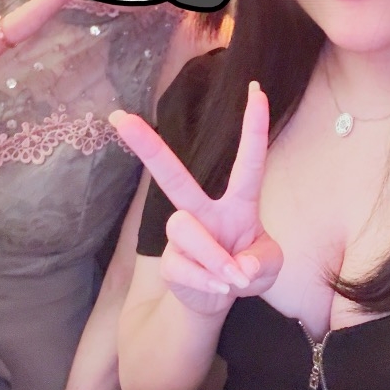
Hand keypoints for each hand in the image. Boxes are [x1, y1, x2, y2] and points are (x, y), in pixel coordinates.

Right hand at [110, 80, 283, 315]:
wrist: (220, 300)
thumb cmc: (246, 268)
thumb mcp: (269, 266)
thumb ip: (262, 262)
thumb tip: (238, 267)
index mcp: (236, 203)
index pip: (248, 163)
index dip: (253, 128)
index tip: (257, 90)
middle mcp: (203, 211)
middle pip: (173, 176)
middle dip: (148, 147)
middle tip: (120, 118)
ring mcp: (183, 235)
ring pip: (187, 230)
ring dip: (215, 258)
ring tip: (233, 277)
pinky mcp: (170, 262)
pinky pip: (185, 267)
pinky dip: (209, 281)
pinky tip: (221, 289)